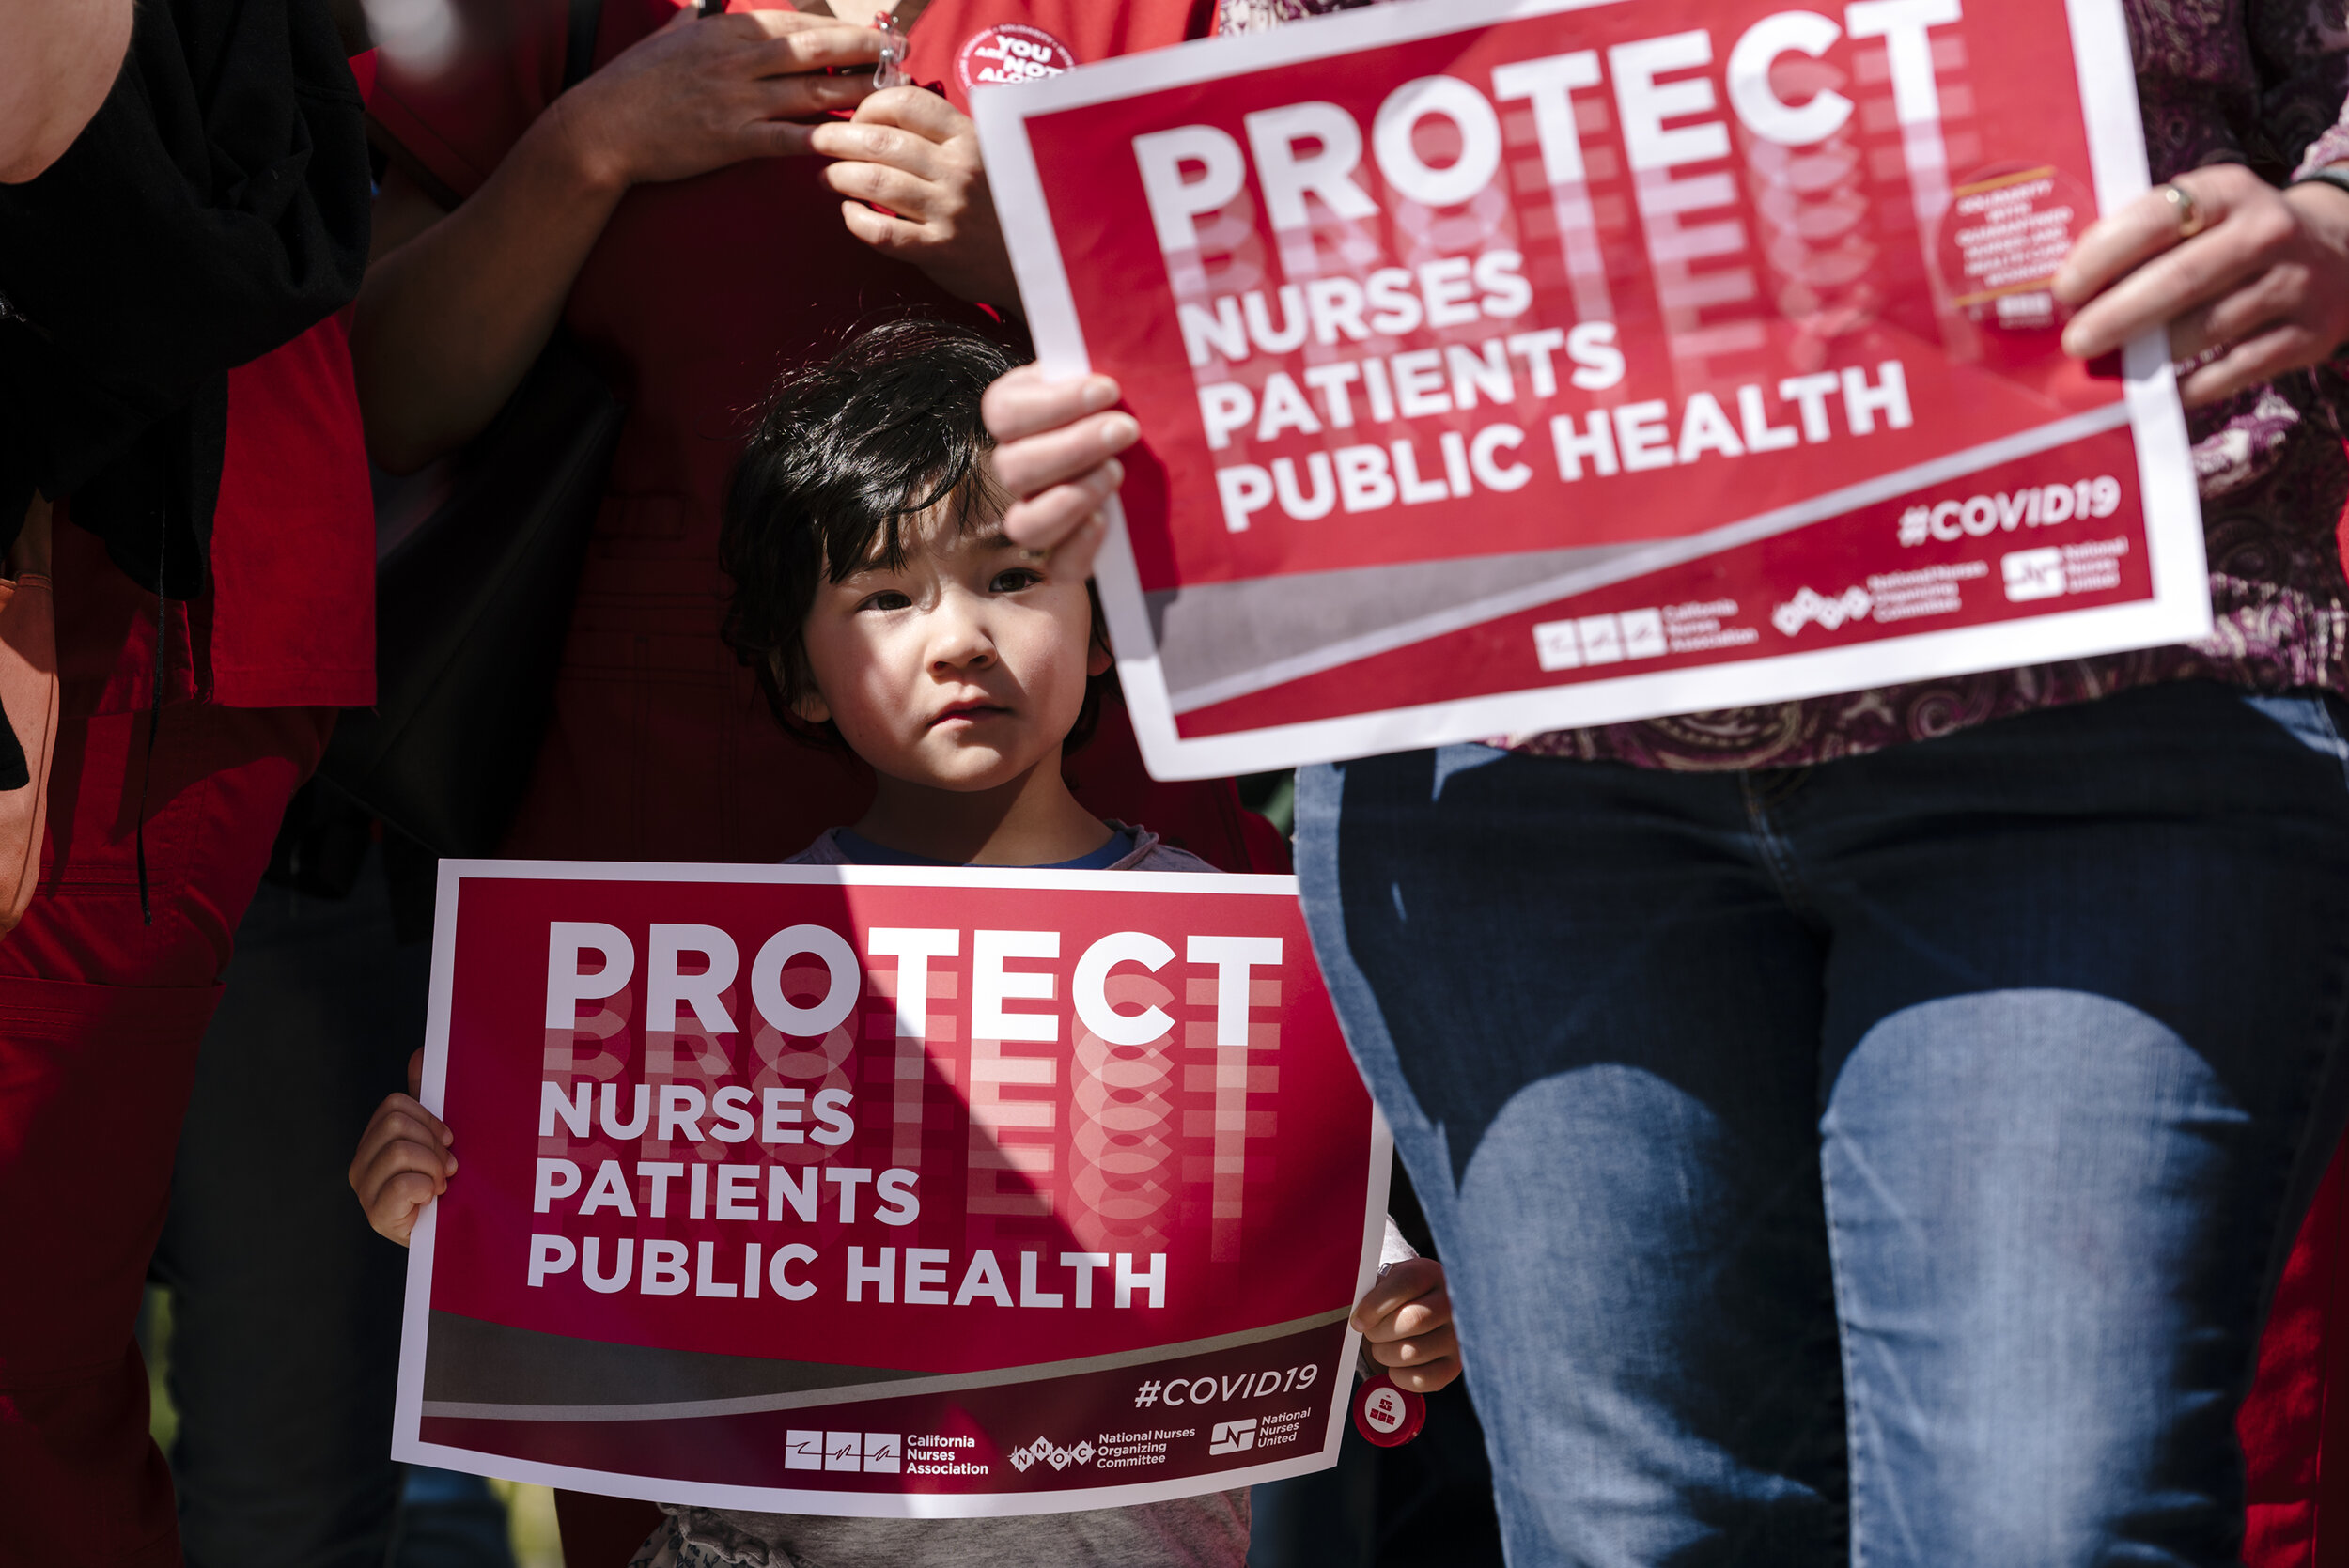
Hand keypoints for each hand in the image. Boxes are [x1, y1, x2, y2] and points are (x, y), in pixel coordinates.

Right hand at [348, 1059, 455, 1247]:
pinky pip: (403, 1185)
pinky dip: (426, 1188)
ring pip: (399, 1150)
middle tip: (446, 1169)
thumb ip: (428, 1098)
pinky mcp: (376, 1216)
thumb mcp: (441, 1137)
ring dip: (432, 1168)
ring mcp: (365, 1191)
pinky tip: (431, 1200)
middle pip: (396, 1124)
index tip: (448, 1141)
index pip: (395, 1105)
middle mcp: (361, 1164)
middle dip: (432, 1144)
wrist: (456, 1233)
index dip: (429, 1119)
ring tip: (439, 1185)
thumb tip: (421, 1053)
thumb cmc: (450, 1184)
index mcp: (374, 1141)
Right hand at [550, 7, 881, 192]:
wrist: (603, 128)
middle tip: (896, 53)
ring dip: (856, 92)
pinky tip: (853, 140)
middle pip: (815, 49)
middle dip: (861, 49)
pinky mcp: (733, 139)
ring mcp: (737, 100)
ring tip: (890, 95)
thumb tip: (704, 4)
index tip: (866, 34)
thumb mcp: (668, 37)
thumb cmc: (633, 84)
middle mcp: (737, 59)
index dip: (837, 28)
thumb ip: (696, 20)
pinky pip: (790, 137)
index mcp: (725, 30)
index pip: (796, 22)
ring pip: (812, 91)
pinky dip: (824, 138)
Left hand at [812, 88, 1017, 305]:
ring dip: (838, 176)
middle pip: (880, 141)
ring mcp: (949, 211)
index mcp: (971, 138)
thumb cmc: (1000, 205)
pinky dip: (854, 219)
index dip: (868, 107)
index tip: (855, 119)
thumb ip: (945, 137)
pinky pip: (881, 231)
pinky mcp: (939, 249)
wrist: (1036, 262)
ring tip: (826, 177)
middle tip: (818, 143)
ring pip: (874, 181)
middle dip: (836, 139)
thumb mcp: (987, 157)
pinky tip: (849, 213)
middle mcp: (960, 170)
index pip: (906, 103)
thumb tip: (884, 120)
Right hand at [981, 365, 1138, 579]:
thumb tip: (1113, 334)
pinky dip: (1081, 547)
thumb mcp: (1108, 374)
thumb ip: (1098, 359)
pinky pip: (1058, 566)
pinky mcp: (1063, 553)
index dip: (1055, 404)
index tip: (1108, 389)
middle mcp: (1013, 466)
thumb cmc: (1123, 401)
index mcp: (1013, 414)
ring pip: (1025, 524)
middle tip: (1125, 429)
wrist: (1147, 446)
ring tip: (1117, 472)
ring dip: (1072, 498)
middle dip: (1074, 447)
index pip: (1004, 413)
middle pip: (1014, 468)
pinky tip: (1107, 521)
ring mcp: (1033, 512)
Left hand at [1350, 1256, 1460, 1393]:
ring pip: (1414, 1351)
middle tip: (1370, 1334)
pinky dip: (1400, 1376)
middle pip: (1414, 1320)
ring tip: (1382, 1347)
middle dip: (1380, 1332)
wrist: (1418, 1313)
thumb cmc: (1395, 1299)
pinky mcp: (1455, 1364)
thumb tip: (1352, 1310)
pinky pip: (1424, 1379)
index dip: (1376, 1304)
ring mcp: (1457, 1335)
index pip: (1406, 1283)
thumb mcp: (1386, 1283)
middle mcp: (1452, 1302)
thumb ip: (1369, 1290)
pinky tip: (1395, 1366)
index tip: (1358, 1320)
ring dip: (1386, 1354)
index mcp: (1430, 1273)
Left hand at [2055, 163, 2348, 408]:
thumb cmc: (2233, 237)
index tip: (2065, 290)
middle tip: (2076, 341)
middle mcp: (2268, 232)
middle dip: (2120, 315)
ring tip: (2110, 367)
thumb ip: (2144, 239)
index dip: (2104, 255)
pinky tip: (2157, 392)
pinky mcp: (2309, 334)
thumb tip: (2069, 293)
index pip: (2157, 218)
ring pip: (2208, 329)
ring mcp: (2295, 283)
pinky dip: (2189, 385)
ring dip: (2150, 355)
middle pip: (2182, 279)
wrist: (2339, 250)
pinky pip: (2236, 369)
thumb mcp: (2202, 214)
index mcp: (2228, 192)